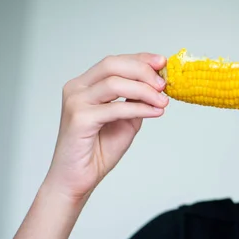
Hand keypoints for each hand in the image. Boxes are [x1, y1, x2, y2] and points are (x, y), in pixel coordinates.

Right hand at [43, 53, 168, 201]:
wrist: (77, 180)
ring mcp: (75, 102)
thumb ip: (136, 101)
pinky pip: (115, 108)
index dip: (140, 59)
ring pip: (114, 83)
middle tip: (163, 83)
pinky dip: (139, 108)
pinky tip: (155, 112)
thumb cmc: (97, 151)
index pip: (114, 62)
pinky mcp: (79, 118)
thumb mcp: (125, 120)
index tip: (162, 62)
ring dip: (144, 90)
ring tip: (163, 101)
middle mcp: (76, 89)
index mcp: (85, 85)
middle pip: (112, 65)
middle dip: (142, 71)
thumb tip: (157, 84)